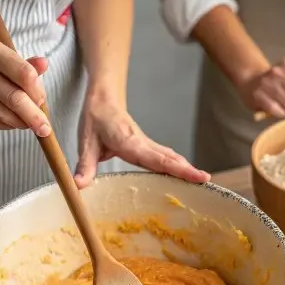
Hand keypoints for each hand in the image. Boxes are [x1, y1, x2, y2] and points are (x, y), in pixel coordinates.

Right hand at [0, 41, 51, 135]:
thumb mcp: (1, 58)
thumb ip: (24, 65)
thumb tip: (45, 63)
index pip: (24, 74)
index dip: (38, 92)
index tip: (42, 102)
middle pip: (15, 99)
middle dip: (35, 117)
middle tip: (45, 129)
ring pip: (5, 115)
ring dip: (22, 123)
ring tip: (28, 124)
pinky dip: (8, 125)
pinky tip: (11, 121)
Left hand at [74, 98, 210, 187]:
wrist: (104, 98)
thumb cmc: (95, 118)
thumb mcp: (85, 142)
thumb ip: (84, 165)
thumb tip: (78, 185)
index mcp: (130, 143)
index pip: (158, 160)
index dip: (178, 170)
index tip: (197, 176)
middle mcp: (142, 143)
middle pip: (170, 159)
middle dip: (188, 171)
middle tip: (206, 182)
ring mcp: (147, 144)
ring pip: (170, 157)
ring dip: (185, 168)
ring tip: (201, 180)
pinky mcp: (146, 146)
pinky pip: (164, 157)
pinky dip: (177, 165)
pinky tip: (184, 173)